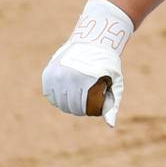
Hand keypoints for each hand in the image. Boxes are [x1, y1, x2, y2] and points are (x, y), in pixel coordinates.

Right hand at [42, 0, 133, 126]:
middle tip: (84, 106)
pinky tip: (65, 95)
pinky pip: (49, 93)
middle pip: (69, 106)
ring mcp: (56, 73)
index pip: (81, 108)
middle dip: (77, 109)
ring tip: (75, 101)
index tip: (92, 109)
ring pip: (58, 101)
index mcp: (85, 80)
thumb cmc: (107, 65)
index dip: (87, 112)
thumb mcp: (115, 83)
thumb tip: (110, 125)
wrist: (93, 41)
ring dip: (66, 105)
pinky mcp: (48, 72)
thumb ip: (112, 104)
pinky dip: (56, 97)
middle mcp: (68, 76)